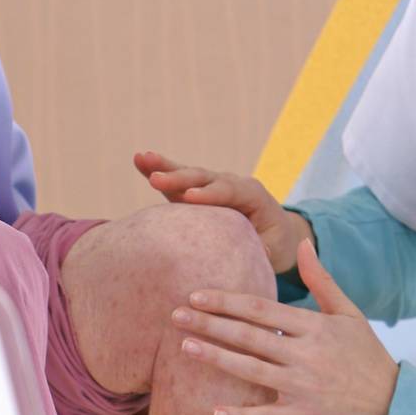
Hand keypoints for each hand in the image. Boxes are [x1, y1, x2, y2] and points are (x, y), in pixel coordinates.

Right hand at [134, 149, 309, 273]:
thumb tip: (253, 256)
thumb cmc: (275, 244)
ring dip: (165, 167)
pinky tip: (139, 160)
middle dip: (181, 178)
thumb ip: (262, 251)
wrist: (275, 233)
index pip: (229, 191)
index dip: (209, 194)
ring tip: (142, 158)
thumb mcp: (274, 251)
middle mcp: (232, 184)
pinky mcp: (197, 192)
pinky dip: (160, 170)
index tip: (188, 196)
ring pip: (188, 174)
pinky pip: (178, 181)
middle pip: (205, 178)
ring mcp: (213, 185)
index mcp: (253, 195)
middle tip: (157, 179)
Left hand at [172, 239, 399, 414]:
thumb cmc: (368, 357)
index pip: (261, 309)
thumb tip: (301, 243)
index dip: (226, 301)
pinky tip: (212, 412)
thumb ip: (321, 280)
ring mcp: (303, 387)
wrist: (393, 405)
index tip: (196, 295)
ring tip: (185, 347)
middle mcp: (305, 355)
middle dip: (210, 324)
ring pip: (250, 371)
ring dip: (215, 359)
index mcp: (314, 327)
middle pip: (248, 336)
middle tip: (175, 315)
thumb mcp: (350, 314)